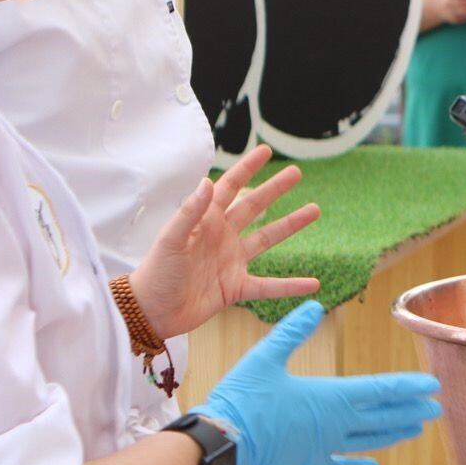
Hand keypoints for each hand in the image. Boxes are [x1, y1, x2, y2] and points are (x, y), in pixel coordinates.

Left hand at [129, 145, 320, 336]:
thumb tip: (208, 182)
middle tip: (296, 172)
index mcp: (206, 222)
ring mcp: (231, 262)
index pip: (230, 188)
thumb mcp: (170, 240)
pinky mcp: (235, 288)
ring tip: (314, 210)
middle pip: (254, 207)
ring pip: (267, 239)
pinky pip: (268, 286)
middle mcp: (222, 237)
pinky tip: (313, 283)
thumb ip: (190, 212)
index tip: (265, 152)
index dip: (247, 169)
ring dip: (290, 225)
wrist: (151, 312)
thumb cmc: (155, 273)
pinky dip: (290, 286)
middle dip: (275, 189)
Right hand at [200, 300, 442, 464]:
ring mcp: (324, 448)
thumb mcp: (265, 356)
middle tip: (437, 407)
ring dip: (395, 434)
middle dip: (411, 410)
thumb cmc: (241, 397)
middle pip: (383, 417)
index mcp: (330, 396)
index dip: (408, 386)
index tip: (433, 385)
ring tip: (416, 429)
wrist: (220, 443)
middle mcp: (335, 425)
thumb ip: (292, 331)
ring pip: (370, 442)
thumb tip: (313, 305)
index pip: (380, 389)